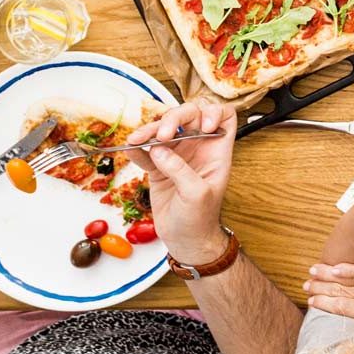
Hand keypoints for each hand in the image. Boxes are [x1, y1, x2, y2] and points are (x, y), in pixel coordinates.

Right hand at [125, 102, 235, 263]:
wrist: (185, 239)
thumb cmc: (200, 219)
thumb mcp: (197, 194)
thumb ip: (181, 170)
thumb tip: (160, 150)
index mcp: (216, 151)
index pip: (224, 117)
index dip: (214, 114)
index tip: (202, 127)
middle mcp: (198, 148)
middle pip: (189, 116)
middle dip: (174, 118)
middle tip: (163, 135)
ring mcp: (177, 156)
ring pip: (164, 130)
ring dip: (149, 131)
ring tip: (136, 140)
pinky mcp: (158, 168)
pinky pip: (146, 151)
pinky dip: (137, 148)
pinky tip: (130, 149)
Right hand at [305, 252, 353, 325]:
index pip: (351, 313)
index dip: (329, 307)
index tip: (314, 302)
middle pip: (347, 297)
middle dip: (323, 292)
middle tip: (306, 287)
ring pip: (353, 283)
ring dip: (330, 278)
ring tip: (313, 274)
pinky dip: (350, 269)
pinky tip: (335, 267)